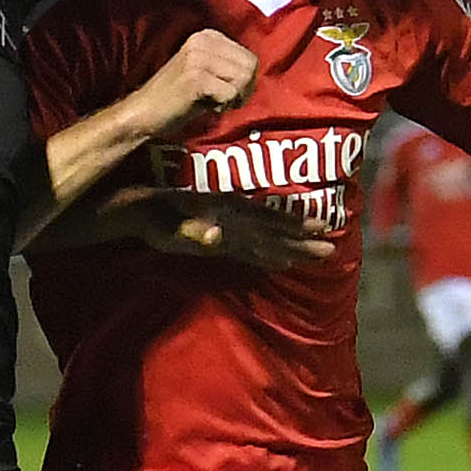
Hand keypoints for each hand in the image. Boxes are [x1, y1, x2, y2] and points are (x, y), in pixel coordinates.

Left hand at [114, 187, 336, 268]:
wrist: (140, 209)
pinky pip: (252, 244)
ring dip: (293, 243)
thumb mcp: (169, 225)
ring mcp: (229, 226)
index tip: (320, 233)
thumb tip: (215, 236)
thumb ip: (192, 231)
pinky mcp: (221, 237)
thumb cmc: (154, 219)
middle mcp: (234, 218)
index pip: (267, 222)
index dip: (293, 228)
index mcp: (228, 213)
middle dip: (303, 239)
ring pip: (268, 235)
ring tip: (320, 248)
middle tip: (331, 247)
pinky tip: (283, 260)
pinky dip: (270, 252)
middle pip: (275, 229)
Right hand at [133, 29, 257, 135]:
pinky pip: (230, 94)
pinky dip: (222, 106)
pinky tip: (206, 107)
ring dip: (233, 98)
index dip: (244, 81)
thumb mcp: (204, 70)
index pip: (250, 58)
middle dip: (243, 90)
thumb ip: (228, 65)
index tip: (225, 92)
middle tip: (223, 101)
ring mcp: (199, 58)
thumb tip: (254, 72)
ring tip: (213, 102)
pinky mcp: (196, 78)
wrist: (143, 112)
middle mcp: (203, 41)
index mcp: (207, 36)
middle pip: (250, 67)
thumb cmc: (177, 97)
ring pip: (243, 79)